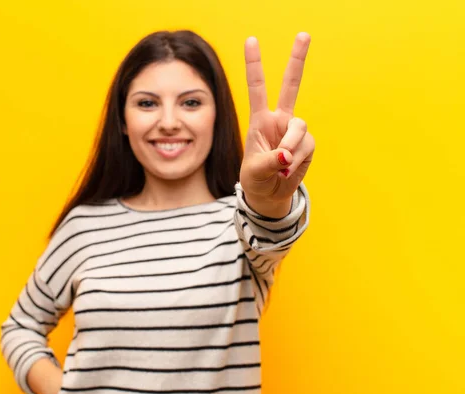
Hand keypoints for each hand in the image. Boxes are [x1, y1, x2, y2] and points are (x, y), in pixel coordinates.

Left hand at [239, 33, 314, 204]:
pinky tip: (288, 171)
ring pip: (300, 128)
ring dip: (291, 147)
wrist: (269, 195)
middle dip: (297, 60)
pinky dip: (298, 161)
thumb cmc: (255, 179)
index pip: (257, 87)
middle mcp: (279, 120)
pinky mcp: (307, 144)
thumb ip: (271, 161)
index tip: (251, 40)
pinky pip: (307, 146)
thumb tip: (288, 155)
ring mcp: (295, 131)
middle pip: (291, 85)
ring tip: (281, 167)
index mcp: (259, 120)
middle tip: (304, 34)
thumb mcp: (255, 171)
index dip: (254, 64)